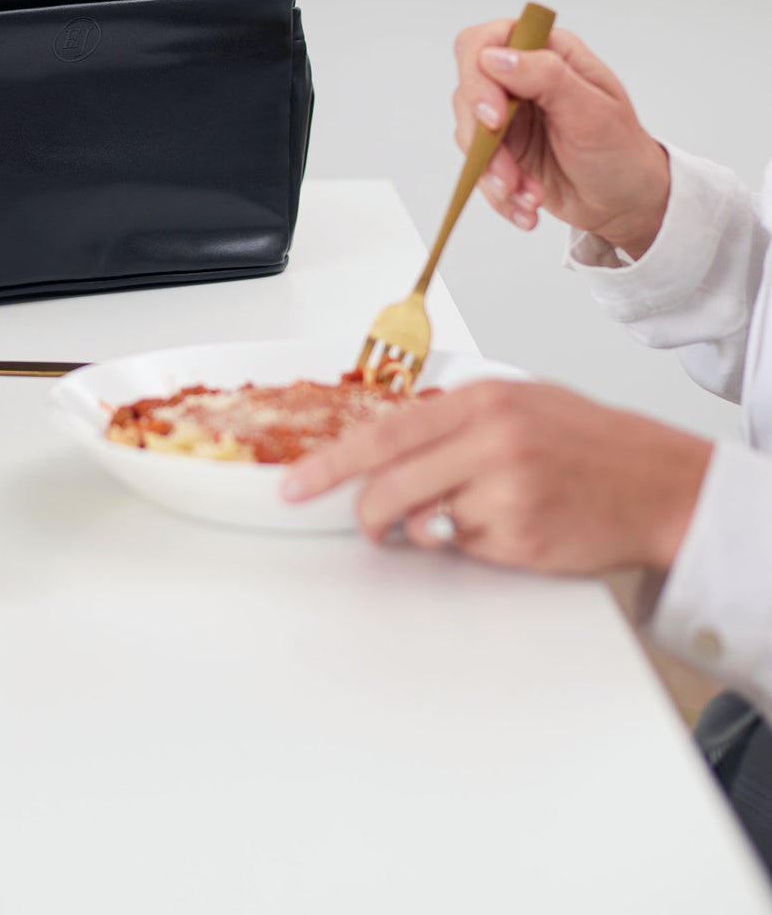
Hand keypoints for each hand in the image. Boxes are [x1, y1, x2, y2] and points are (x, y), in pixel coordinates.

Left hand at [281, 380, 712, 576]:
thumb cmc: (585, 440)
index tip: (293, 485)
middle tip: (371, 522)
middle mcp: (491, 443)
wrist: (659, 482)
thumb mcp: (516, 401)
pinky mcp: (521, 539)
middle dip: (368, 513)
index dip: (329, 464)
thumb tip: (380, 446)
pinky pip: (463, 549)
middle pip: (388, 488)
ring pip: (423, 525)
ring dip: (427, 529)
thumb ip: (449, 419)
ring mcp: (507, 494)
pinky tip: (507, 525)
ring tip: (470, 511)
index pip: (383, 434)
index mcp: (481, 402)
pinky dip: (471, 543)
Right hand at [453, 20, 669, 257]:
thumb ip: (547, 77)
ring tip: (528, 197)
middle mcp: (520, 80)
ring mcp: (506, 115)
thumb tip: (495, 56)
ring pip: (468, 136)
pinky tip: (524, 208)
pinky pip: (476, 168)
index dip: (478, 77)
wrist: (625, 202)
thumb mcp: (593, 113)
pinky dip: (497, 195)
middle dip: (484, 142)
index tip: (494, 118)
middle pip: (467, 94)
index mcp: (547, 53)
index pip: (485, 42)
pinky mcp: (499, 149)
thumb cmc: (621, 151)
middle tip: (508, 176)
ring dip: (493, 174)